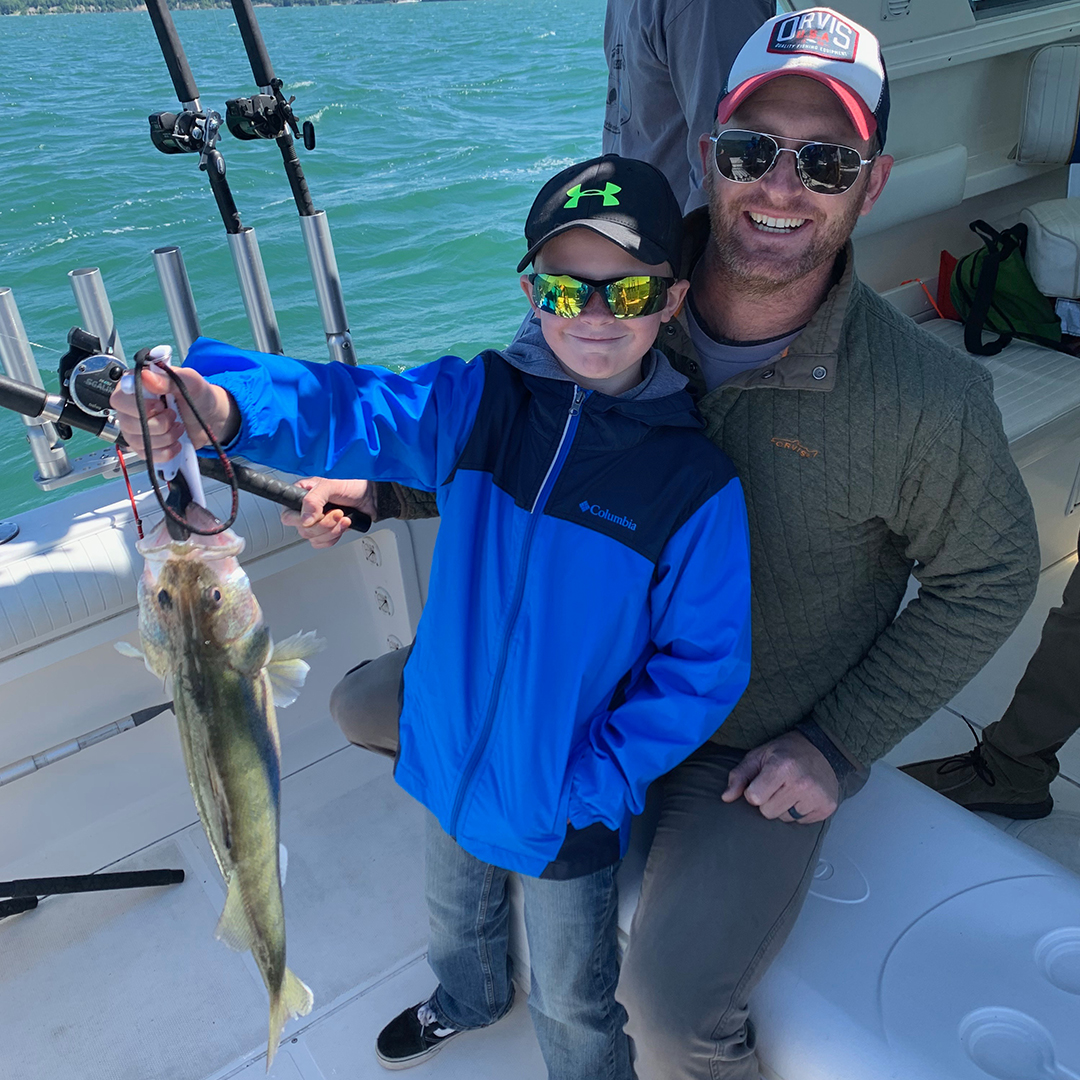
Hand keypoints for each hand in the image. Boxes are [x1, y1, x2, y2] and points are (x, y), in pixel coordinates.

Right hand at [109, 363, 237, 461]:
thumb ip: (169, 378)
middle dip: (158, 423)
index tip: (160, 405)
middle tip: (173, 415)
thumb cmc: (198, 395)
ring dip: (166, 437)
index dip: (139, 406)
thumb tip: (146, 376)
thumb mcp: (190, 381)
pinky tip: (176, 442)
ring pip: (139, 441)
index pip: (119, 399)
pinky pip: (148, 455)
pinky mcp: (144, 446)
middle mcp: (129, 407)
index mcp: (135, 386)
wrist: (210, 417)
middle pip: (127, 423)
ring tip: (178, 426)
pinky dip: (167, 451)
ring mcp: (134, 428)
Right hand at [280, 477, 377, 548]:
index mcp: (301, 495)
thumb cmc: (352, 486)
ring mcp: (316, 522)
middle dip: (324, 524)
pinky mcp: (326, 532)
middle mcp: (306, 510)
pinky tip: (343, 525)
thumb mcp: (331, 486)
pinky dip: (335, 536)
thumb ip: (314, 500)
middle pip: (303, 530)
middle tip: (337, 513)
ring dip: (332, 530)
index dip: (301, 520)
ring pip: (313, 538)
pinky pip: (322, 543)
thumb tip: (305, 519)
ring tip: (343, 517)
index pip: (288, 515)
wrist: (371, 498)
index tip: (317, 516)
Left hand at [721, 731, 838, 823]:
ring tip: (791, 790)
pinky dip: (799, 812)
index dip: (754, 792)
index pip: (754, 798)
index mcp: (781, 767)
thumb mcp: (758, 756)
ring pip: (784, 819)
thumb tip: (726, 797)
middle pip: (768, 812)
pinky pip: (801, 822)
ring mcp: (816, 796)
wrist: (821, 748)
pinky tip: (803, 796)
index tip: (761, 782)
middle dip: (768, 801)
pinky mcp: (827, 807)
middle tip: (778, 785)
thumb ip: (739, 776)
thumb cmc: (785, 753)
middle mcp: (801, 783)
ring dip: (783, 808)